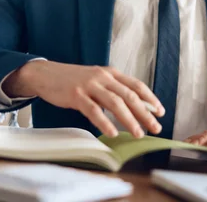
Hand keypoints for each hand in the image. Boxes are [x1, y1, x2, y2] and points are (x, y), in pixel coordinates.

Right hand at [3, 60, 164, 138]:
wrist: (46, 74)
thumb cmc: (74, 80)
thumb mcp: (97, 80)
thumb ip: (114, 90)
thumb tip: (135, 106)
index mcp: (111, 73)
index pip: (136, 85)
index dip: (150, 99)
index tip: (160, 112)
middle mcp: (103, 77)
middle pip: (130, 96)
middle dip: (145, 113)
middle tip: (155, 128)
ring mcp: (90, 85)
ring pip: (115, 103)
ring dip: (129, 120)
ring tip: (138, 133)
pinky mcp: (76, 95)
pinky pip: (94, 111)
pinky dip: (104, 123)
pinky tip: (112, 133)